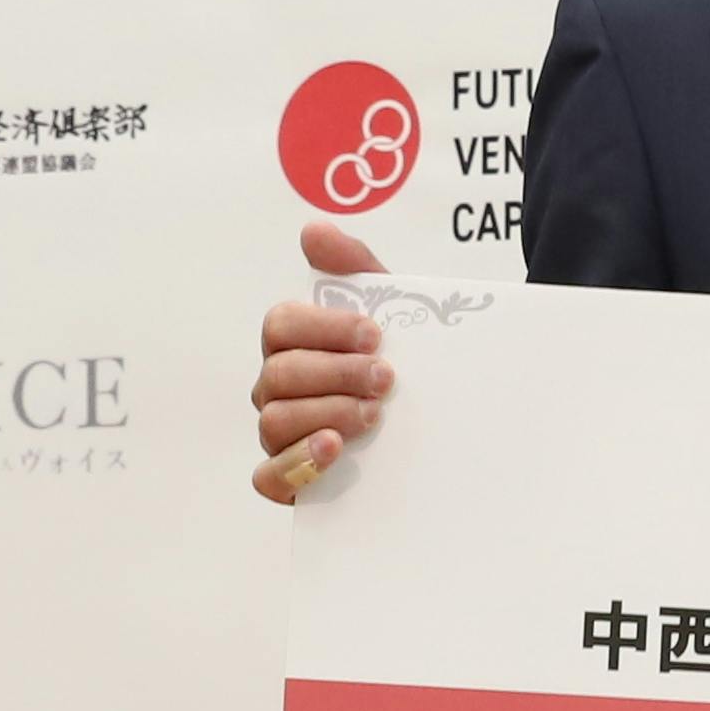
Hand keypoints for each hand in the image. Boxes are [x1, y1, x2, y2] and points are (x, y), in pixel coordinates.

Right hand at [249, 221, 394, 500]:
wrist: (443, 417)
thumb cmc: (401, 358)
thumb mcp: (391, 308)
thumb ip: (355, 267)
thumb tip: (313, 230)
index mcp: (294, 342)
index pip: (281, 324)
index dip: (324, 327)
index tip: (375, 335)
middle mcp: (277, 386)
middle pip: (280, 374)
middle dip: (336, 373)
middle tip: (386, 379)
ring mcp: (279, 433)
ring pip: (274, 421)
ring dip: (326, 414)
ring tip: (374, 416)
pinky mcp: (290, 480)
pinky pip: (267, 477)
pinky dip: (296, 464)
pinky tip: (333, 450)